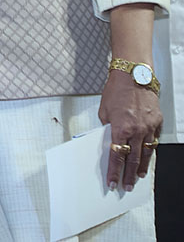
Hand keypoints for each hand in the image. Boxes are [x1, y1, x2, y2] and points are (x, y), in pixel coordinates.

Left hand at [100, 70, 161, 190]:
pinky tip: (148, 158)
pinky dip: (151, 151)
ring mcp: (149, 127)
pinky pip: (154, 140)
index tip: (112, 182)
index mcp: (120, 129)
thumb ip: (107, 127)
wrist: (134, 76)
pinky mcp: (157, 122)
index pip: (117, 156)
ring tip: (138, 177)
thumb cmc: (116, 90)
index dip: (114, 172)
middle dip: (128, 175)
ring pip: (146, 153)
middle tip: (127, 186)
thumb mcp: (104, 111)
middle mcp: (137, 130)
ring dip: (142, 166)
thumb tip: (108, 139)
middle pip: (133, 159)